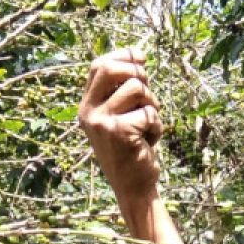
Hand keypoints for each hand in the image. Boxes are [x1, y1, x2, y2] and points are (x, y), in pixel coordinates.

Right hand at [78, 47, 162, 205]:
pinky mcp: (120, 131)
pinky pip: (149, 112)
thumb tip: (137, 55)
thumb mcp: (120, 118)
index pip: (99, 66)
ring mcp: (102, 122)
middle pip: (112, 68)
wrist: (133, 188)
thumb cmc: (131, 150)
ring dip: (152, 104)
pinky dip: (157, 126)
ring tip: (148, 125)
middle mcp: (89, 113)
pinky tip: (150, 142)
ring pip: (137, 88)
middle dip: (138, 74)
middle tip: (147, 95)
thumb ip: (121, 91)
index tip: (141, 57)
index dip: (122, 56)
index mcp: (86, 107)